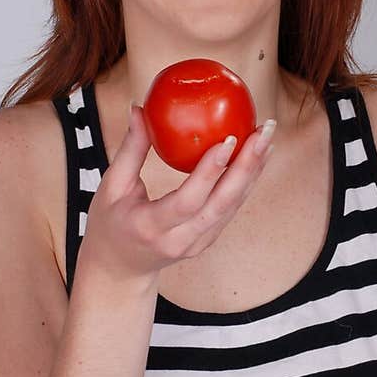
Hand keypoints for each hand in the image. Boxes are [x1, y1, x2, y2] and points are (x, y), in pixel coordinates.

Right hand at [80, 104, 276, 287]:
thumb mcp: (111, 187)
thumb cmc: (110, 223)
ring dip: (253, 171)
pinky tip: (257, 157)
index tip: (229, 139)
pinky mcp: (207, 241)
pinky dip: (246, 182)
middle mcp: (178, 240)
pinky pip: (230, 210)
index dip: (210, 171)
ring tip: (267, 139)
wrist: (119, 268)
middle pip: (221, 204)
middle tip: (263, 132)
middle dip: (247, 166)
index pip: (188, 201)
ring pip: (232, 207)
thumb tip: (140, 108)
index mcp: (150, 227)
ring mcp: (196, 244)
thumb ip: (130, 149)